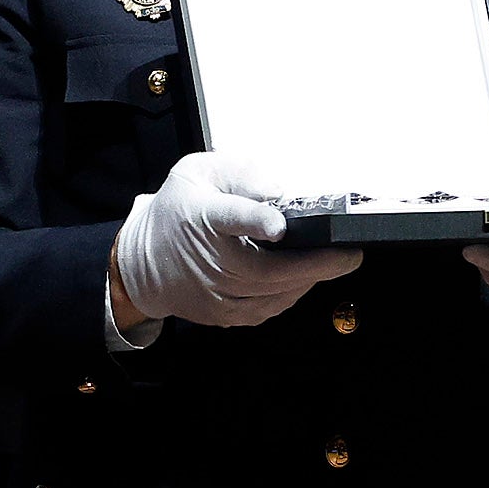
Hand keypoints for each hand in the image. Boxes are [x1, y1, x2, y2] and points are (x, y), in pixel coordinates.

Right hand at [111, 152, 360, 330]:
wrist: (140, 265)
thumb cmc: (175, 214)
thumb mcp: (197, 174)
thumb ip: (239, 173)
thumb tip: (276, 189)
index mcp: (203, 217)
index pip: (230, 219)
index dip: (256, 221)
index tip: (279, 223)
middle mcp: (210, 260)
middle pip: (268, 269)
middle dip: (316, 263)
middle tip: (349, 254)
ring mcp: (216, 293)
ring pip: (274, 293)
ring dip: (308, 280)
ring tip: (333, 264)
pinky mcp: (223, 314)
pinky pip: (267, 309)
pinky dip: (290, 295)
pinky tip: (303, 280)